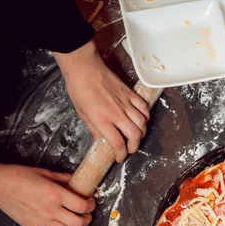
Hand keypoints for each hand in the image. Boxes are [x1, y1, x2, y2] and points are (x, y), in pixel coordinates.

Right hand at [0, 165, 95, 225]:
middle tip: (84, 215)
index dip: (90, 205)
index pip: (82, 206)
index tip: (90, 202)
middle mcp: (51, 210)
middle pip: (77, 223)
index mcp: (56, 194)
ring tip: (73, 224)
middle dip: (86, 220)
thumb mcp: (45, 172)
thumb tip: (75, 181)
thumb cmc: (20, 176)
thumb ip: (63, 178)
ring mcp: (41, 220)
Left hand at [54, 40, 149, 162]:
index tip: (120, 157)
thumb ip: (94, 128)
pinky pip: (144, 108)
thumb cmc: (78, 90)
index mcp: (102, 120)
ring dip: (141, 132)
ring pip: (142, 123)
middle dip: (134, 146)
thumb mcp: (81, 113)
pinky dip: (145, 116)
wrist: (84, 67)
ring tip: (136, 135)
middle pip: (134, 135)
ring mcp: (126, 103)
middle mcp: (117, 113)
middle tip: (130, 148)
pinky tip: (141, 119)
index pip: (118, 143)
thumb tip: (100, 140)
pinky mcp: (130, 93)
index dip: (121, 154)